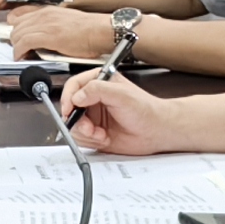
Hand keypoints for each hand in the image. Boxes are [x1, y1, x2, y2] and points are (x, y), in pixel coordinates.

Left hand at [0, 4, 119, 61]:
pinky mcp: (49, 36)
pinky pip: (25, 42)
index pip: (19, 16)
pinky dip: (19, 51)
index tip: (16, 37)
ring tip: (20, 54)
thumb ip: (50, 26)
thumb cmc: (88, 30)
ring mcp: (45, 24)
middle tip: (18, 49)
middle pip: (16, 26)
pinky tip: (20, 57)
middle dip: (14, 39)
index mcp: (48, 10)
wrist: (100, 31)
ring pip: (17, 34)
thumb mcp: (64, 21)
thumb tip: (40, 38)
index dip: (15, 29)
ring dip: (15, 46)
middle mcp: (44, 14)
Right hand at [53, 71, 174, 152]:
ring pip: (73, 125)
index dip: (68, 98)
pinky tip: (104, 138)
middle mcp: (93, 99)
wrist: (156, 131)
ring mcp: (93, 116)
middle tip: (89, 127)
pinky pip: (81, 138)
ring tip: (100, 133)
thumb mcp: (122, 95)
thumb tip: (77, 96)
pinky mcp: (95, 132)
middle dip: (77, 120)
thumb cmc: (146, 110)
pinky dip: (90, 141)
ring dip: (85, 133)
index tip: (70, 110)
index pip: (73, 86)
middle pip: (70, 108)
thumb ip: (97, 90)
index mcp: (98, 82)